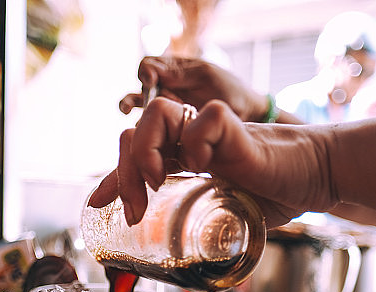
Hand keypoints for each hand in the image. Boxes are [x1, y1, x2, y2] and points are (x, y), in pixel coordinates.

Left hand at [90, 97, 336, 226]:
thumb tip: (193, 274)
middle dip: (124, 172)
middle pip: (137, 131)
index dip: (113, 177)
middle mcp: (194, 142)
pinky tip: (202, 166)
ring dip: (146, 149)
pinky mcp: (238, 129)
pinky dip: (196, 141)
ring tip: (155, 181)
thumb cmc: (278, 194)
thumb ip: (210, 229)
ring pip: (160, 113)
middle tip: (133, 210)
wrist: (317, 178)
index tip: (96, 203)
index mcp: (188, 160)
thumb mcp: (232, 217)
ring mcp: (212, 133)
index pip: (139, 157)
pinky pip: (205, 119)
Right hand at [118, 56, 268, 122]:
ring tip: (129, 122)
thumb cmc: (230, 90)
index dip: (145, 73)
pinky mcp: (171, 131)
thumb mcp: (207, 75)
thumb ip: (180, 73)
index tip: (150, 80)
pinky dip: (146, 136)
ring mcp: (166, 111)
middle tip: (127, 108)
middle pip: (138, 92)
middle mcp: (165, 90)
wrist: (247, 116)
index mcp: (173, 71)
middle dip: (130, 100)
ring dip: (132, 118)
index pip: (148, 67)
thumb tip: (149, 72)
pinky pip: (153, 132)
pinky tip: (146, 140)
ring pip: (140, 114)